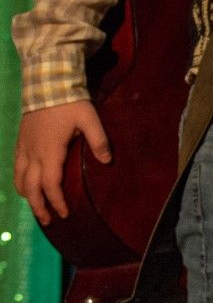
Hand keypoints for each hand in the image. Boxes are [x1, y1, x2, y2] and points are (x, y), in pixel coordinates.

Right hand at [14, 101, 110, 224]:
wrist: (46, 82)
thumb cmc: (69, 102)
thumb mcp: (89, 118)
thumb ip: (99, 140)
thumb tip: (108, 161)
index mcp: (50, 151)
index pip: (51, 185)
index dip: (57, 201)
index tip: (65, 213)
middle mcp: (33, 153)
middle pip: (31, 188)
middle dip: (38, 206)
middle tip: (47, 221)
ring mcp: (24, 147)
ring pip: (19, 178)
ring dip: (27, 195)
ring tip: (36, 206)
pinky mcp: (20, 140)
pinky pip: (15, 166)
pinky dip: (19, 180)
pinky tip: (25, 183)